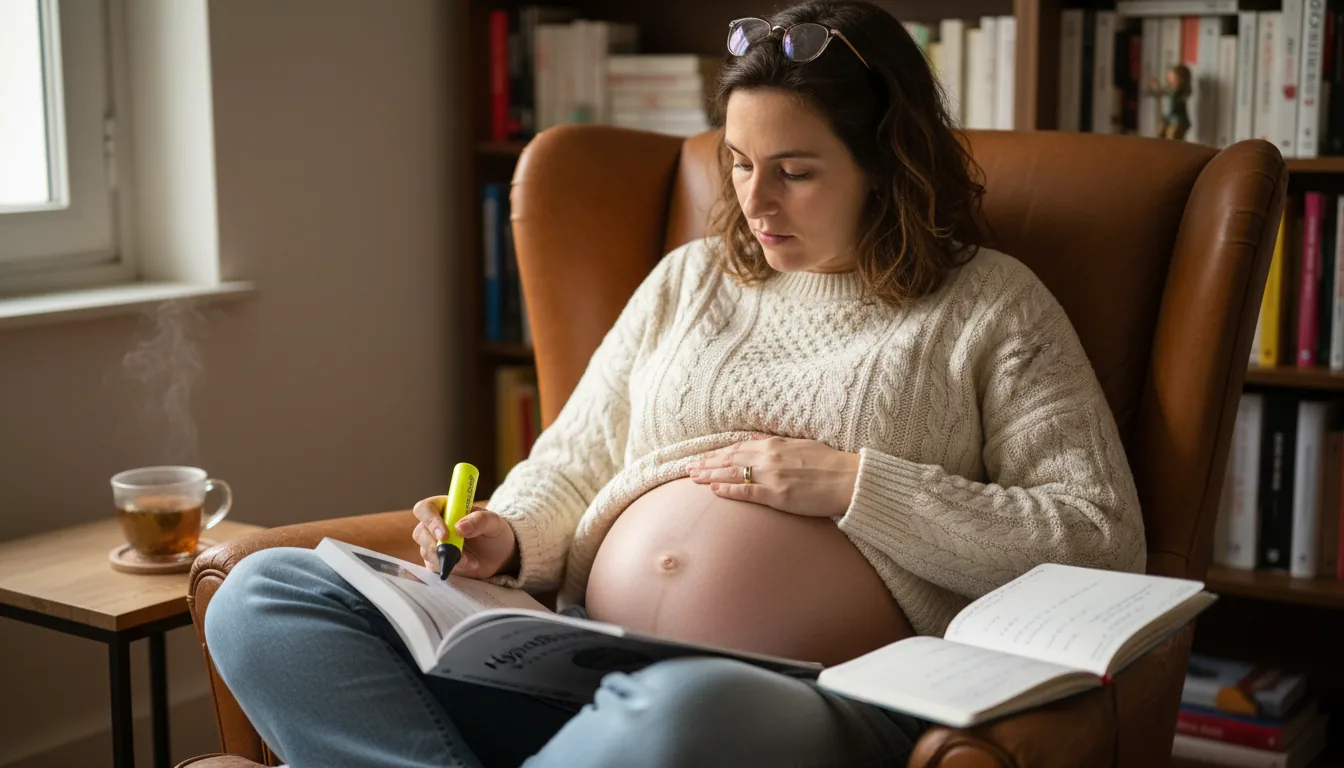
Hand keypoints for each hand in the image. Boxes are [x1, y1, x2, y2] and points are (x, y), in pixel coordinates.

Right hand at [411, 498, 519, 578]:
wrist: (499, 555)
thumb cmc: (494, 532)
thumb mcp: (494, 523)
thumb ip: (479, 520)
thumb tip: (459, 527)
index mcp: (445, 507)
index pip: (425, 509)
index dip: (430, 520)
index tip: (445, 534)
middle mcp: (434, 525)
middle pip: (420, 533)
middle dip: (436, 545)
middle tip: (457, 553)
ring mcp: (433, 544)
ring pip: (426, 551)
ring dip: (446, 558)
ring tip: (469, 560)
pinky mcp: (436, 561)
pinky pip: (434, 566)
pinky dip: (449, 567)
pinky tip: (467, 565)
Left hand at [687, 434, 859, 517]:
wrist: (849, 478)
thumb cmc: (830, 462)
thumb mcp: (801, 443)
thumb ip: (776, 442)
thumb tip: (756, 438)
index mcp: (775, 444)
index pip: (738, 448)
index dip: (717, 453)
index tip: (702, 457)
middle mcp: (769, 457)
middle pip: (730, 460)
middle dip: (707, 464)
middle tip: (688, 469)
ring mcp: (772, 477)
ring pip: (733, 475)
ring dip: (711, 476)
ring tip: (694, 479)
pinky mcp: (778, 496)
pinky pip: (749, 492)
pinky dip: (730, 491)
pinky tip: (715, 491)